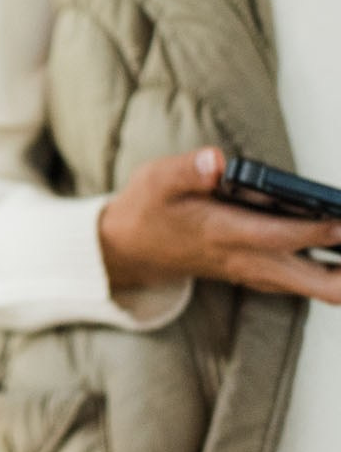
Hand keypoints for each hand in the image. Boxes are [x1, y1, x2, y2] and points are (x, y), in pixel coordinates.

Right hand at [99, 148, 340, 301]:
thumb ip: (186, 170)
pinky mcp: (262, 275)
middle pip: (323, 285)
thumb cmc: (148, 210)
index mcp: (227, 233)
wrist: (131, 249)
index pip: (286, 236)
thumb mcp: (155, 181)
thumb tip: (216, 160)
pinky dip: (335, 274)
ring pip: (323, 290)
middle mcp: (250, 260)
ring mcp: (259, 273)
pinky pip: (311, 285)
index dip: (323, 228)